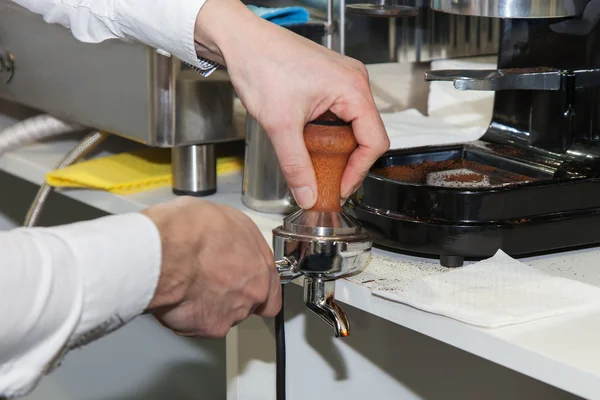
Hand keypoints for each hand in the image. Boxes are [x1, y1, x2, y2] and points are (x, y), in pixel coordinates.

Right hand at [142, 197, 280, 337]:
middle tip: (208, 278)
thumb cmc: (193, 230)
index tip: (243, 282)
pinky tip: (178, 297)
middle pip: (246, 303)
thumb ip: (236, 241)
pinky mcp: (206, 327)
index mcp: (261, 266)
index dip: (254, 286)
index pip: (271, 291)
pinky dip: (188, 315)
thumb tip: (227, 239)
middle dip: (230, 295)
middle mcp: (252, 293)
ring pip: (223, 315)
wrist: (166, 251)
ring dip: (209, 305)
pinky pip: (198, 325)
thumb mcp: (227, 218)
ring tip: (189, 284)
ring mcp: (230, 313)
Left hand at [194, 0, 389, 208]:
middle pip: (366, 135)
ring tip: (319, 168)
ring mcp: (343, 80)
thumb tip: (308, 195)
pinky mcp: (329, 82)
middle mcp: (354, 82)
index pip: (375, 142)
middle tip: (330, 184)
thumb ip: (296, 165)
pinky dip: (329, 135)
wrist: (240, 41)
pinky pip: (340, 116)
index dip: (358, 172)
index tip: (340, 189)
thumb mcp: (280, 125)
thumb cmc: (261, 65)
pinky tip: (311, 146)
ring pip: (352, 127)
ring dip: (337, 150)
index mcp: (353, 89)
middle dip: (348, 164)